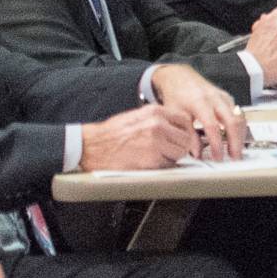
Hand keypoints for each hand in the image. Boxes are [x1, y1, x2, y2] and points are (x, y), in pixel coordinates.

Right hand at [80, 103, 196, 171]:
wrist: (90, 146)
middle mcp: (158, 125)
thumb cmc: (111, 133)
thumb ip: (158, 119)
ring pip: (180, 152)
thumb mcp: (137, 116)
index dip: (184, 131)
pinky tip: (149, 162)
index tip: (180, 137)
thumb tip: (176, 127)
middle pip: (186, 138)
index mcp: (155, 112)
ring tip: (157, 155)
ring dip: (172, 157)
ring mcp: (156, 142)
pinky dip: (163, 165)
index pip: (185, 120)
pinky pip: (168, 164)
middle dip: (179, 146)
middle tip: (168, 150)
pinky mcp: (151, 159)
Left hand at [146, 65, 246, 160]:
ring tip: (237, 152)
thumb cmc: (176, 97)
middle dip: (236, 141)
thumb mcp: (175, 116)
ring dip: (240, 136)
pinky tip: (236, 139)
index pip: (212, 126)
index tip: (217, 157)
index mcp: (199, 102)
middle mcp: (215, 98)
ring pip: (240, 118)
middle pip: (233, 121)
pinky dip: (240, 129)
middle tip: (235, 157)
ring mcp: (225, 97)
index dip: (216, 143)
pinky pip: (239, 115)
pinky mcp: (229, 99)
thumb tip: (197, 153)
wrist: (180, 78)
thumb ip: (187, 134)